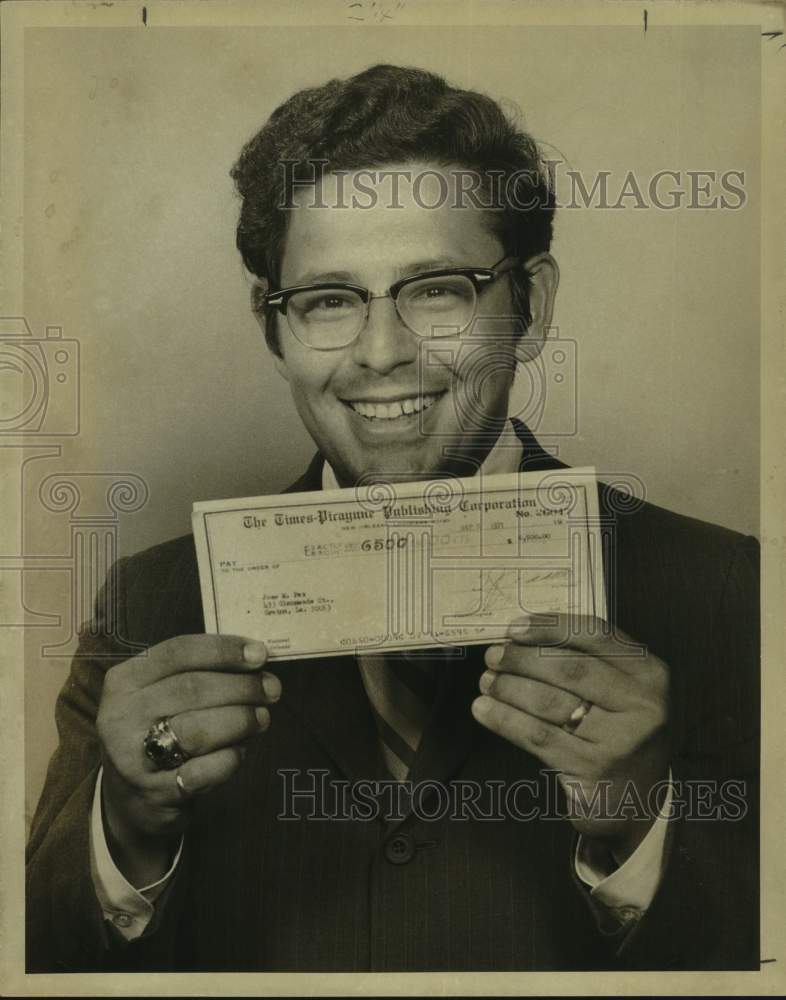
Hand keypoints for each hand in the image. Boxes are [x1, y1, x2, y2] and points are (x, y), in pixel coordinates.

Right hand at [96, 634, 277, 884]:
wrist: (130, 797)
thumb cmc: (157, 730)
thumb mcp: (161, 694)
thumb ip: (200, 673)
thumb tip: (257, 658)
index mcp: (125, 681)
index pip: (177, 652)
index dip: (224, 650)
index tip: (260, 654)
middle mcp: (121, 716)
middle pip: (192, 689)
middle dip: (241, 687)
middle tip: (272, 689)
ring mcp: (133, 758)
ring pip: (197, 730)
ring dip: (240, 720)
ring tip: (262, 718)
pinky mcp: (153, 793)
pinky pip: (202, 771)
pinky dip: (229, 758)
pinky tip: (240, 751)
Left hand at [471, 614, 669, 862]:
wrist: (637, 802)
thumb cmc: (618, 733)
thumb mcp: (621, 691)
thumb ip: (587, 660)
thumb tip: (520, 637)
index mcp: (650, 673)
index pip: (595, 635)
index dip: (550, 627)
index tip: (514, 628)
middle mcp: (641, 704)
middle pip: (569, 667)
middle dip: (523, 658)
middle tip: (493, 657)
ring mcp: (619, 739)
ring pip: (549, 701)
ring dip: (509, 687)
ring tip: (487, 681)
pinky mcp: (593, 769)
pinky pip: (538, 735)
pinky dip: (504, 718)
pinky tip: (483, 709)